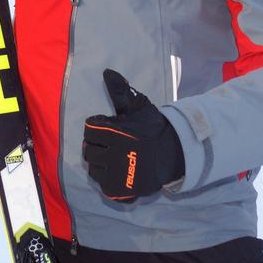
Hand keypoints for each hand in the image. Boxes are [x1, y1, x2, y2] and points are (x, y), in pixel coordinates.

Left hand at [82, 69, 183, 200]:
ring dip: (99, 162)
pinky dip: (106, 178)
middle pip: (88, 150)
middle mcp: (114, 155)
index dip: (97, 126)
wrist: (175, 154)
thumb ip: (120, 91)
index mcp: (115, 133)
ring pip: (93, 168)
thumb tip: (107, 72)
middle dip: (96, 145)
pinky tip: (116, 170)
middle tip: (108, 143)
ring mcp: (117, 175)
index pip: (90, 130)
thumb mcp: (139, 107)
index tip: (107, 126)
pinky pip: (102, 185)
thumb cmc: (154, 128)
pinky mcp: (121, 190)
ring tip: (111, 156)